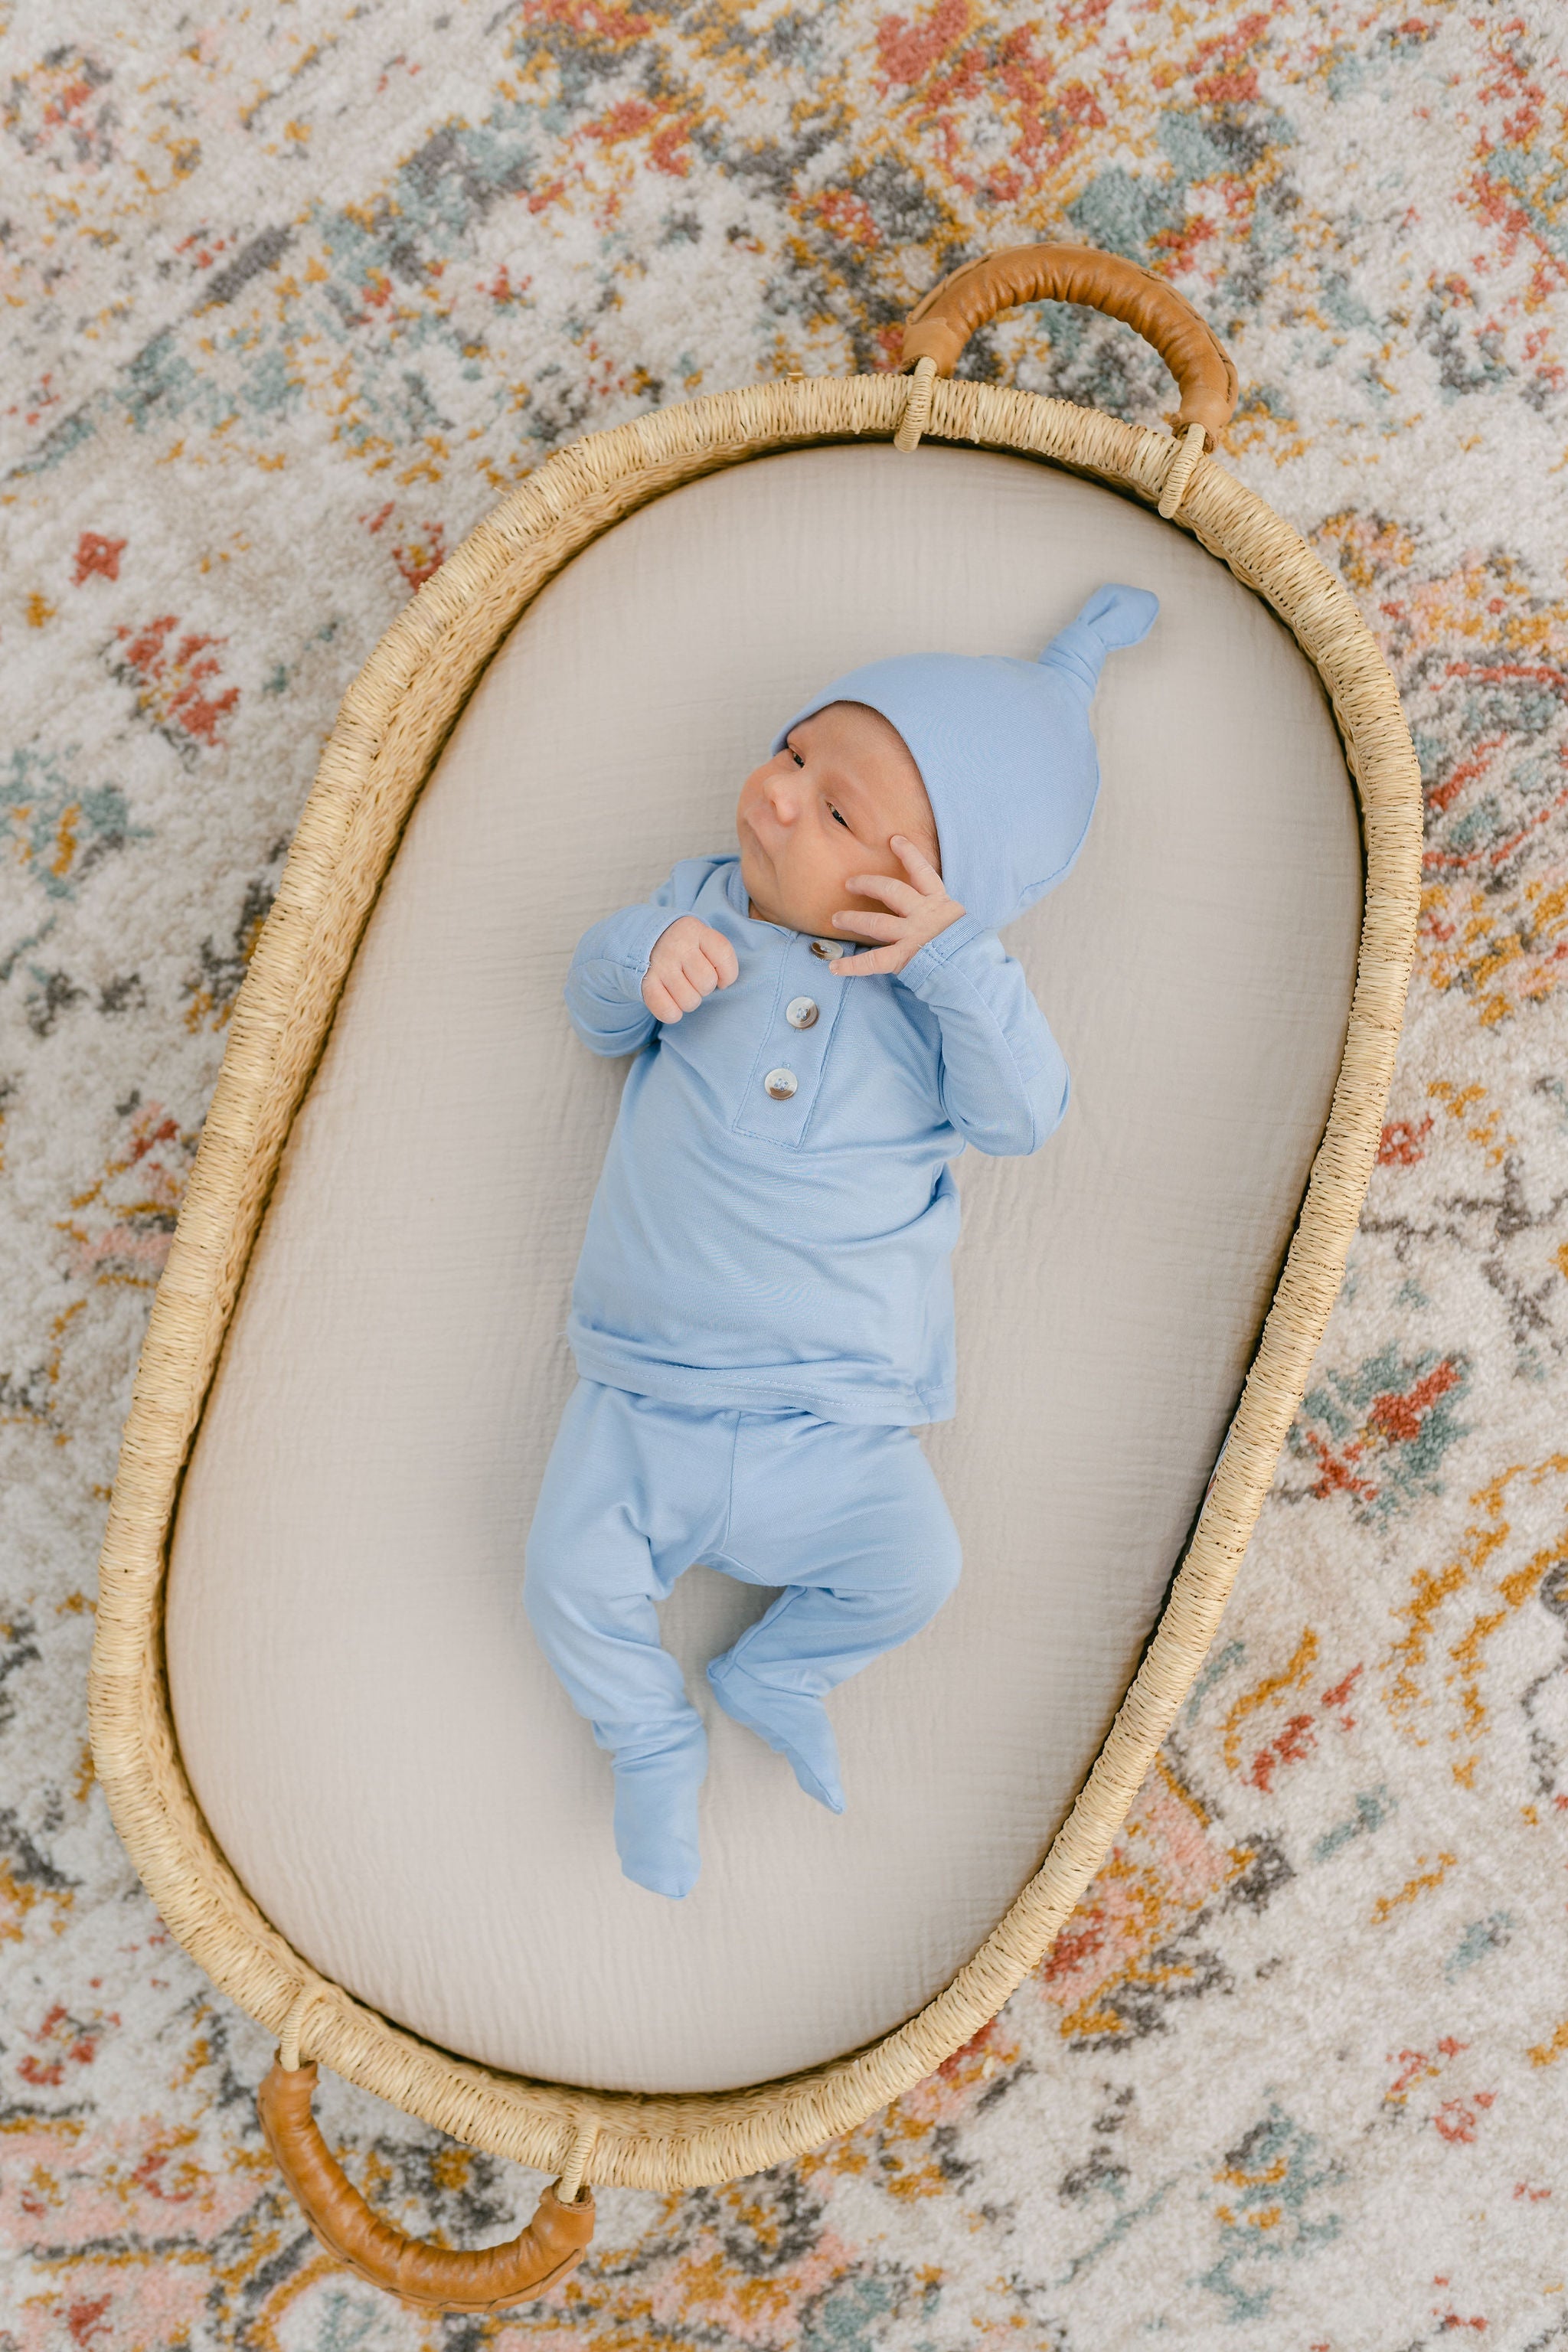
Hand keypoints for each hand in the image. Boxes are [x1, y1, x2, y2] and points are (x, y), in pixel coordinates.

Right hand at [642, 916, 738, 1020]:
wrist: (643, 941)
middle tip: (694, 980)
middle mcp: (676, 945)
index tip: (720, 976)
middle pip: (707, 982)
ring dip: (689, 1001)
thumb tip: (723, 984)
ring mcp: (660, 964)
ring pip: (690, 1001)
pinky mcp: (646, 983)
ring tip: (682, 988)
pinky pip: (667, 1012)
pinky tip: (671, 1002)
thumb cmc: (682, 946)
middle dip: (705, 988)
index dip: (728, 974)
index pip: (724, 954)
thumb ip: (716, 954)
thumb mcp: (699, 938)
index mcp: (693, 930)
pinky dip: (673, 1013)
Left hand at [830, 836, 964, 975]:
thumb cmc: (967, 950)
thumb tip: (933, 914)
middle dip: (868, 884)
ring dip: (854, 919)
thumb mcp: (959, 925)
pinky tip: (834, 967)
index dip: (909, 854)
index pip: (924, 872)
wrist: (974, 970)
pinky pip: (873, 960)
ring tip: (837, 918)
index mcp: (940, 904)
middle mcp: (924, 915)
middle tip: (850, 883)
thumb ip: (944, 917)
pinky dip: (852, 965)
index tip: (895, 840)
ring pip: (877, 922)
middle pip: (892, 890)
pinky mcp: (905, 957)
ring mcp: (913, 935)